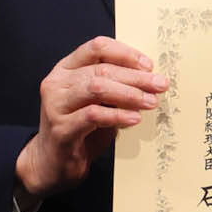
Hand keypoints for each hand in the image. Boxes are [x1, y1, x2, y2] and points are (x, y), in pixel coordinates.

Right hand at [15, 37, 167, 205]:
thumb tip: (150, 79)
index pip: (96, 47)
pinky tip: (134, 118)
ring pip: (96, 88)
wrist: (52, 163)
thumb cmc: (79, 130)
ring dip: (129, 94)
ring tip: (150, 102)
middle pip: (101, 69)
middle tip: (159, 85)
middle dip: (135, 77)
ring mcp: (56, 105)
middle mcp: (57, 82)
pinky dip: (117, 115)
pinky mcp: (61, 129)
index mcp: (66, 68)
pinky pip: (93, 116)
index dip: (125, 54)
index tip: (148, 66)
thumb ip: (114, 87)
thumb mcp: (97, 102)